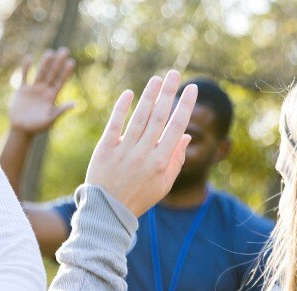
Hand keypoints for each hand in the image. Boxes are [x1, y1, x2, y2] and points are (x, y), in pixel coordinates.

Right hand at [9, 48, 75, 135]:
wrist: (21, 129)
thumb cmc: (37, 126)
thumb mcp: (50, 120)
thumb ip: (61, 111)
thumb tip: (75, 104)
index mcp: (52, 96)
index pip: (61, 81)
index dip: (66, 72)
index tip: (71, 62)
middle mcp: (44, 90)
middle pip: (52, 74)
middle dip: (58, 63)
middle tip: (64, 50)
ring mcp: (33, 89)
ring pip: (40, 73)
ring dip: (45, 63)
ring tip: (50, 52)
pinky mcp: (22, 90)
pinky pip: (25, 77)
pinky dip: (26, 68)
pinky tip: (29, 58)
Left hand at [86, 70, 195, 215]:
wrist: (107, 210)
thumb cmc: (139, 197)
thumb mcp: (164, 184)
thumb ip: (176, 160)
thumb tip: (183, 135)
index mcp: (161, 161)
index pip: (176, 127)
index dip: (184, 106)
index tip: (191, 88)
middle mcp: (144, 153)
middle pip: (158, 117)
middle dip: (168, 93)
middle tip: (173, 74)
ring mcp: (124, 150)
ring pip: (138, 118)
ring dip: (148, 96)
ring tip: (155, 80)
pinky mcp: (105, 149)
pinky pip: (114, 125)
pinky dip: (121, 109)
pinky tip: (129, 94)